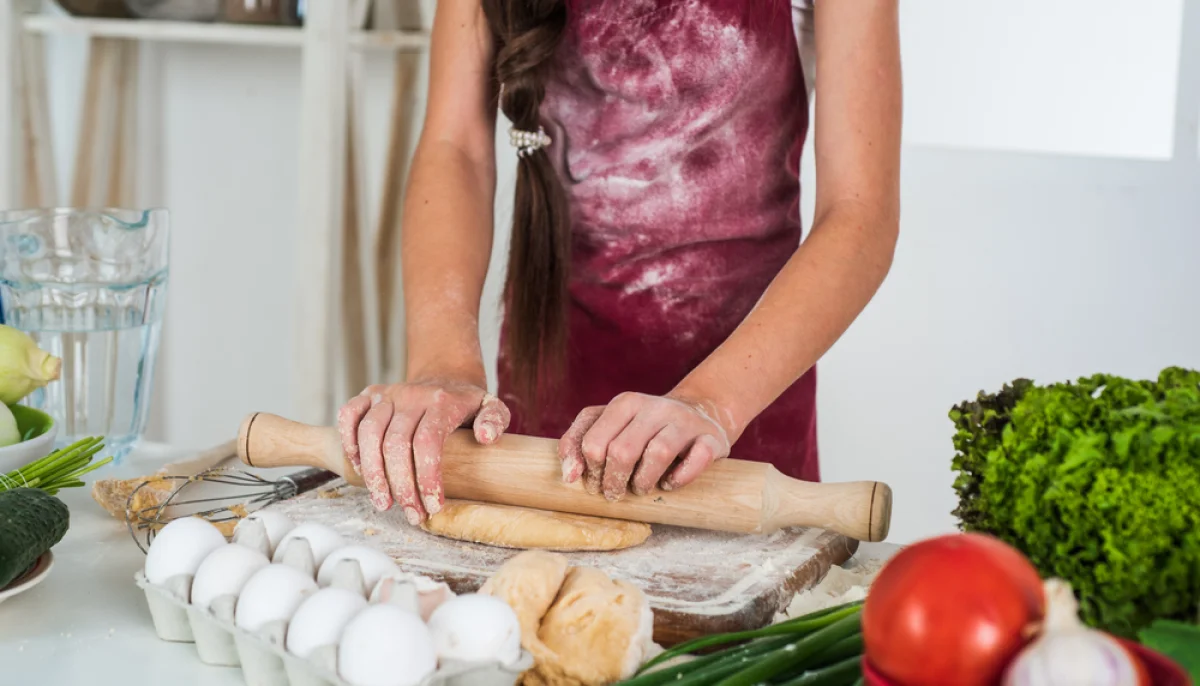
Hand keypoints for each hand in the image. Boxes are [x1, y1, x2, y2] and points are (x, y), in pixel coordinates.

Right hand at [336, 379, 510, 522]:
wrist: (444, 376)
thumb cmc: (467, 403)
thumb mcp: (491, 406)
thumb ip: (495, 420)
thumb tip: (485, 437)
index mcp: (441, 401)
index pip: (427, 441)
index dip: (427, 478)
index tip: (432, 506)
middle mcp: (410, 396)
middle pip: (395, 443)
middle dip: (401, 486)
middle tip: (411, 514)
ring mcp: (387, 394)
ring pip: (368, 433)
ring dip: (372, 473)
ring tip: (383, 503)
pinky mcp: (369, 395)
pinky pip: (348, 415)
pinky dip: (349, 443)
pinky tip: (361, 469)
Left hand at [558, 392, 732, 500]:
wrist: (700, 412)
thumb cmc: (644, 428)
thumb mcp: (608, 425)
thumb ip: (578, 443)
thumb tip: (569, 477)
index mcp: (625, 402)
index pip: (594, 441)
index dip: (589, 471)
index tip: (594, 483)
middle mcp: (655, 407)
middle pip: (622, 450)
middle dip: (613, 481)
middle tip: (615, 493)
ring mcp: (685, 421)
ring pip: (658, 453)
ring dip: (643, 482)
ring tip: (640, 489)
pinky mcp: (711, 438)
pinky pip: (697, 460)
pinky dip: (679, 479)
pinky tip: (669, 484)